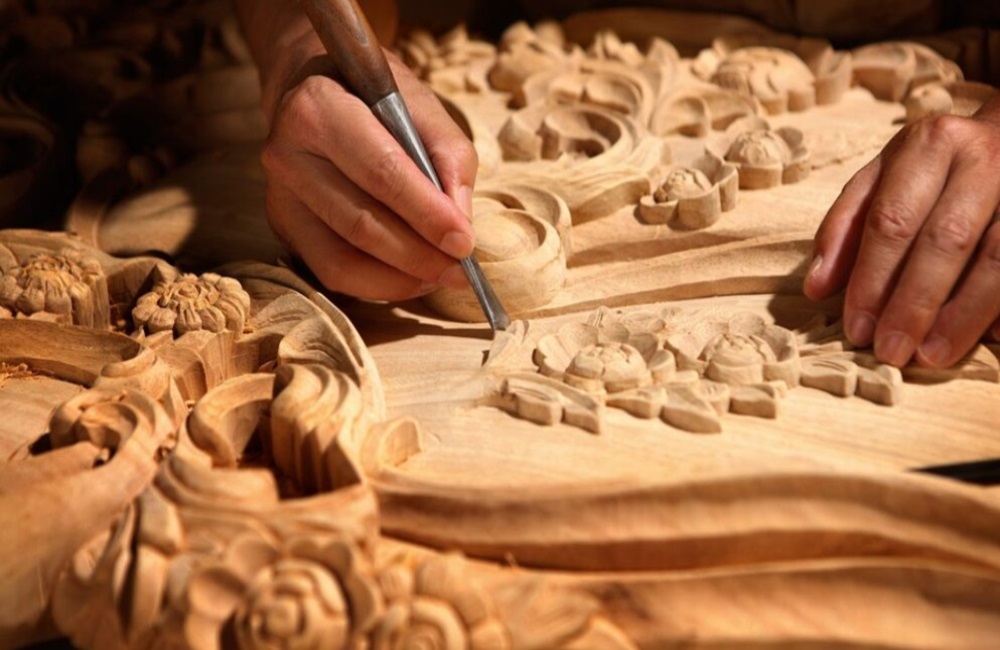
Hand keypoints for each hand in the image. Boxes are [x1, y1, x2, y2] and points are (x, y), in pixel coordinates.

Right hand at [257, 30, 476, 300]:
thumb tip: (460, 228)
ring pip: (341, 259)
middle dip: (418, 255)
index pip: (380, 172)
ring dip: (400, 278)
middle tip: (460, 271)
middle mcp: (287, 153)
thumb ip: (450, 160)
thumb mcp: (423, 109)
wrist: (320, 89)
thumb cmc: (377, 100)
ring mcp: (279, 195)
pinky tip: (411, 277)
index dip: (426, 214)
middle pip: (360, 224)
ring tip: (441, 275)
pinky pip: (330, 272)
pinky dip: (377, 285)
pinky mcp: (284, 226)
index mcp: (319, 108)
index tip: (464, 243)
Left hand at [804, 100, 999, 367]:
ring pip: (999, 257)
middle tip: (891, 351)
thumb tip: (816, 288)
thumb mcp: (880, 179)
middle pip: (945, 239)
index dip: (872, 279)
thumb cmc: (932, 168)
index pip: (892, 220)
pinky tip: (989, 340)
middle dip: (914, 303)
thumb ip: (844, 229)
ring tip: (931, 356)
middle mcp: (984, 159)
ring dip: (963, 315)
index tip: (857, 329)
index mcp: (930, 145)